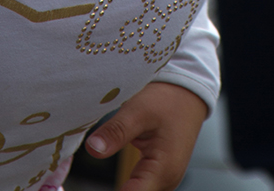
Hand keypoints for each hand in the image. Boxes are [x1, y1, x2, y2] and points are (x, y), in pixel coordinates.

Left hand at [85, 81, 207, 189]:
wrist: (187, 92)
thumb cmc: (167, 98)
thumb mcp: (138, 110)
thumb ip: (116, 131)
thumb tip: (93, 149)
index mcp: (163, 170)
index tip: (86, 189)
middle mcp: (166, 181)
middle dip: (114, 190)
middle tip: (89, 168)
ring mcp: (164, 179)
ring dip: (121, 187)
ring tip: (103, 156)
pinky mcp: (159, 174)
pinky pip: (141, 186)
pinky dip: (128, 183)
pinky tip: (114, 169)